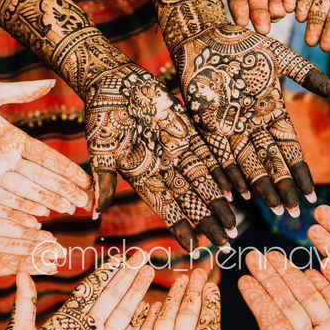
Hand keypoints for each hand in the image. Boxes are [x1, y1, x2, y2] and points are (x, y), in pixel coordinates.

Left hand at [0, 79, 92, 217]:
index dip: (65, 169)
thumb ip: (19, 92)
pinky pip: (1, 200)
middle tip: (86, 202)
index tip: (85, 179)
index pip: (45, 158)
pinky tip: (39, 216)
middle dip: (63, 190)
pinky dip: (20, 209)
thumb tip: (51, 84)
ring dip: (47, 201)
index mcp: (11, 140)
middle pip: (40, 178)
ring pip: (25, 191)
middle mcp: (5, 160)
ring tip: (68, 210)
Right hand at [0, 162, 63, 303]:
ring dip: (30, 233)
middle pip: (8, 247)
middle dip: (33, 252)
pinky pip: (1, 204)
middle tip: (59, 256)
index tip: (45, 270)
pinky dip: (19, 210)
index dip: (21, 267)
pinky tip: (39, 215)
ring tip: (53, 239)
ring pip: (9, 226)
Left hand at [0, 253, 153, 329]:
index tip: (116, 258)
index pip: (91, 291)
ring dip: (137, 293)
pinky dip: (142, 324)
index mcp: (68, 321)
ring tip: (149, 273)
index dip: (104, 275)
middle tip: (141, 257)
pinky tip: (151, 308)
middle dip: (127, 277)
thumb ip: (25, 305)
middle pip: (112, 297)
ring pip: (124, 313)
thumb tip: (20, 272)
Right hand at [84, 57, 236, 254]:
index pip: (165, 207)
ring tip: (234, 226)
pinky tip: (234, 190)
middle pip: (189, 200)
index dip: (180, 227)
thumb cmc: (100, 114)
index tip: (194, 247)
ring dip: (218, 204)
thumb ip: (104, 178)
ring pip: (202, 183)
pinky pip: (208, 156)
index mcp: (141, 176)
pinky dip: (220, 173)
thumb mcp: (100, 147)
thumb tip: (95, 211)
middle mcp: (162, 168)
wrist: (112, 82)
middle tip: (226, 244)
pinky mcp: (186, 132)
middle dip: (207, 222)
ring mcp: (175, 151)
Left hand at [177, 24, 329, 214]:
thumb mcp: (281, 58)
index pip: (290, 149)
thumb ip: (309, 77)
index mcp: (273, 111)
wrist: (207, 35)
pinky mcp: (207, 125)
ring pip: (249, 164)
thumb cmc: (244, 43)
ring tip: (273, 208)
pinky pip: (220, 154)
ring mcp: (231, 126)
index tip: (311, 194)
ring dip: (261, 187)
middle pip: (272, 162)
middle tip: (294, 212)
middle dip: (283, 188)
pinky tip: (238, 194)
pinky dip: (229, 174)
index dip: (300, 172)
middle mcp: (254, 124)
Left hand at [237, 251, 329, 329]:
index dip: (258, 302)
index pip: (272, 326)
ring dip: (294, 276)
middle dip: (271, 280)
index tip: (242, 281)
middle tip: (255, 255)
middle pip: (288, 305)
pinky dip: (328, 282)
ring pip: (311, 298)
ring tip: (276, 254)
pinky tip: (313, 265)